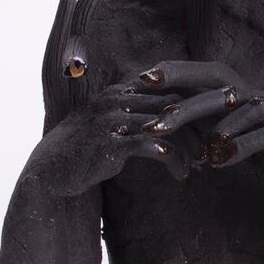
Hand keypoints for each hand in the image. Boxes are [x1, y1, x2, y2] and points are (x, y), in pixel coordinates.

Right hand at [24, 79, 200, 195]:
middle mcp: (117, 100)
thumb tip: (168, 116)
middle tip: (212, 145)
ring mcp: (113, 119)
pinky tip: (180, 173)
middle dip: (196, 126)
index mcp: (120, 91)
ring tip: (198, 164)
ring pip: (166, 127)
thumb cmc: (84, 148)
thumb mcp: (108, 123)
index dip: (191, 106)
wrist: (52, 169)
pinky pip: (152, 147)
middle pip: (171, 105)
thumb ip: (133, 113)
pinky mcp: (112, 143)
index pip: (167, 90)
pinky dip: (172, 160)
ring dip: (187, 147)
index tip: (210, 124)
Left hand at [135, 60, 263, 171]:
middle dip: (182, 82)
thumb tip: (181, 140)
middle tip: (148, 92)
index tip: (142, 78)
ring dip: (207, 122)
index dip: (178, 73)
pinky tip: (219, 162)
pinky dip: (241, 146)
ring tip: (176, 138)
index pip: (209, 77)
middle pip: (220, 80)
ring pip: (240, 105)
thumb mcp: (244, 150)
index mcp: (249, 99)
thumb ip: (216, 139)